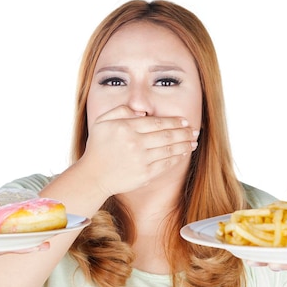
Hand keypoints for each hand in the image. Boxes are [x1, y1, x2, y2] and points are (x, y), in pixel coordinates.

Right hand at [79, 106, 198, 195]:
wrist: (93, 176)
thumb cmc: (98, 147)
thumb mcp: (102, 121)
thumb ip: (121, 110)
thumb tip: (142, 111)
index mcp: (126, 128)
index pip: (157, 122)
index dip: (174, 121)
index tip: (184, 121)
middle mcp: (135, 143)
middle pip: (167, 135)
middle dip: (184, 132)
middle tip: (194, 130)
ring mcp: (141, 160)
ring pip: (170, 150)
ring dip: (185, 144)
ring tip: (193, 141)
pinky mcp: (145, 175)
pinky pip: (166, 164)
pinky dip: (177, 158)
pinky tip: (183, 153)